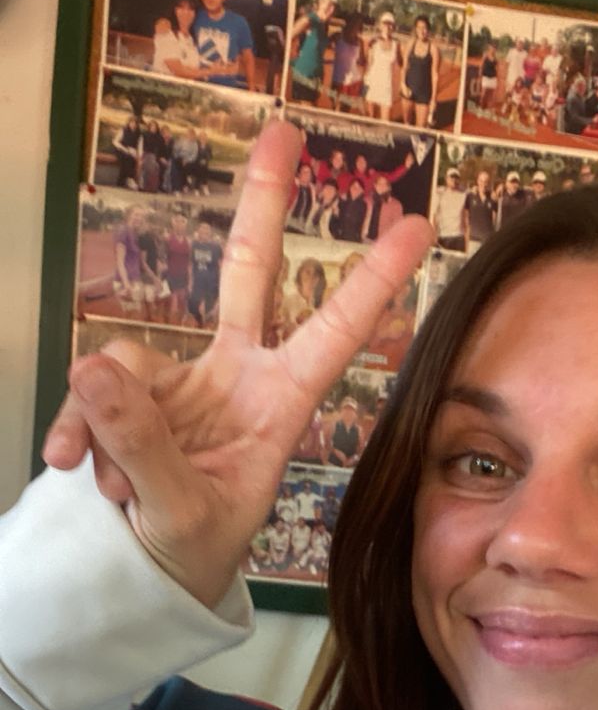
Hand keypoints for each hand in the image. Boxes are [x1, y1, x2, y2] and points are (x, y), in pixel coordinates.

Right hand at [44, 121, 430, 607]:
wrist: (142, 575)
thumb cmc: (192, 552)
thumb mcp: (178, 512)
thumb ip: (143, 447)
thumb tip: (98, 367)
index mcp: (279, 407)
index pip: (332, 334)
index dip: (369, 281)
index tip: (417, 225)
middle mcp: (235, 377)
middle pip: (247, 274)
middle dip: (262, 205)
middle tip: (285, 134)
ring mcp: (180, 379)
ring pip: (131, 357)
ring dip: (111, 425)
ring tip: (117, 491)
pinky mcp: (130, 391)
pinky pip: (92, 385)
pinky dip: (77, 426)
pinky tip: (68, 465)